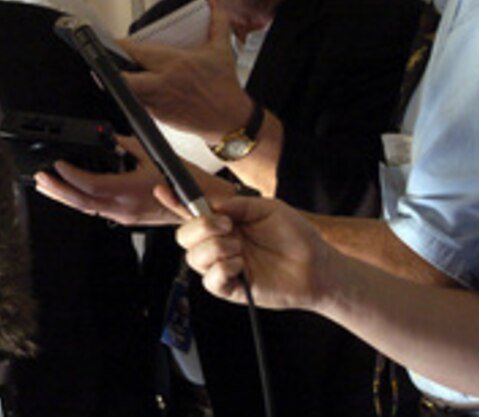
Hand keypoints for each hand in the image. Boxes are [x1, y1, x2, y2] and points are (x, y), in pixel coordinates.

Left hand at [33, 135, 224, 225]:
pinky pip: (97, 211)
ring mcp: (124, 216)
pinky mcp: (127, 219)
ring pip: (87, 209)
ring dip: (65, 197)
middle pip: (81, 202)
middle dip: (57, 190)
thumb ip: (127, 145)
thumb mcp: (155, 154)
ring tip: (47, 186)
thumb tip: (108, 136)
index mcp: (131, 190)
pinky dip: (81, 201)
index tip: (57, 164)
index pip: (91, 185)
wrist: (203, 206)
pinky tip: (71, 193)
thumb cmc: (186, 183)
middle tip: (40, 178)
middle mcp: (124, 208)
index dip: (70, 176)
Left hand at [121, 1, 251, 142]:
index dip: (120, 46)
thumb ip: (218, 21)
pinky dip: (128, 98)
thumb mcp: (222, 50)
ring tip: (112, 75)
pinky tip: (126, 91)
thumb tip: (215, 2)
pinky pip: (135, 105)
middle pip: (124, 78)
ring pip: (125, 94)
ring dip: (117, 84)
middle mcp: (164, 83)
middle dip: (111, 70)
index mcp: (176, 63)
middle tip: (106, 62)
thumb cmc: (224, 86)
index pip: (138, 52)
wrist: (229, 119)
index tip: (112, 41)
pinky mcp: (157, 116)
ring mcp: (158, 102)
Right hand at [173, 196, 330, 309]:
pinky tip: (241, 265)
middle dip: (201, 226)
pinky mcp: (230, 288)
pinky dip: (223, 268)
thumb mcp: (267, 208)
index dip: (174, 201)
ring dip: (216, 247)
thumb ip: (237, 205)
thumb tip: (212, 206)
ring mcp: (223, 267)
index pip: (192, 213)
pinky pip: (210, 280)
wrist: (317, 266)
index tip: (162, 189)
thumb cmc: (296, 238)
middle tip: (227, 225)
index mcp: (225, 224)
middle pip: (184, 236)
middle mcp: (219, 245)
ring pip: (193, 257)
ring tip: (240, 247)